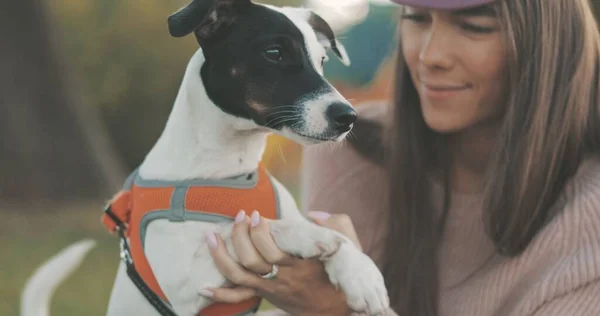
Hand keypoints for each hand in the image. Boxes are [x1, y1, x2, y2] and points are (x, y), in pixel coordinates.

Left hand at [202, 210, 361, 315]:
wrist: (338, 310)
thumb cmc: (342, 274)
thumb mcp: (349, 246)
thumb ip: (336, 225)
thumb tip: (313, 213)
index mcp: (303, 264)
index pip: (273, 248)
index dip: (261, 230)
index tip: (259, 215)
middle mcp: (284, 278)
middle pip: (252, 259)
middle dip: (240, 235)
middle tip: (241, 217)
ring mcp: (272, 289)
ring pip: (239, 275)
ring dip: (221, 255)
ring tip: (211, 237)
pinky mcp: (266, 296)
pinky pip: (239, 297)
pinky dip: (220, 294)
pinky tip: (203, 288)